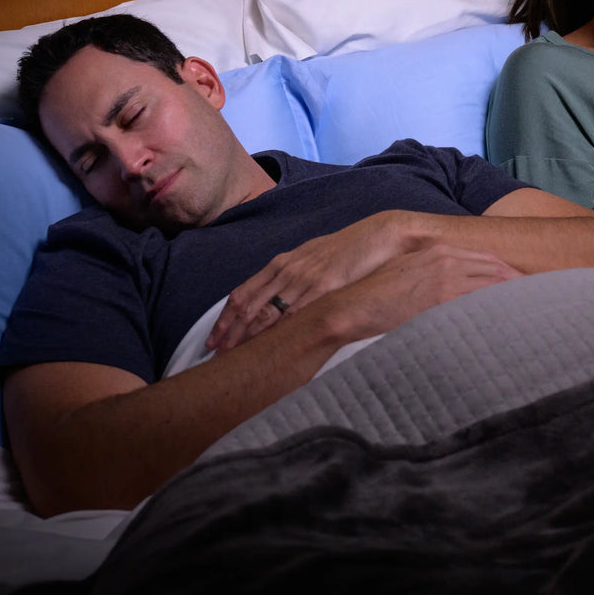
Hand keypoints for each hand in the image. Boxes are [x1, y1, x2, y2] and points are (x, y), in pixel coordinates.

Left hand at [208, 211, 419, 351]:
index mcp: (282, 263)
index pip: (243, 293)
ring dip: (246, 337)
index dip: (225, 319)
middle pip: (248, 306)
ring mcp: (304, 278)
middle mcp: (287, 270)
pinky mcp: (324, 286)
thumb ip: (295, 275)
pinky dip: (277, 333)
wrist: (380, 236)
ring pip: (266, 312)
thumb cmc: (350, 249)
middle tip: (213, 355)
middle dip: (228, 333)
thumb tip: (283, 295)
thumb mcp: (314, 259)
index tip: (214, 339)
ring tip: (233, 357)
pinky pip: (294, 314)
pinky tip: (269, 347)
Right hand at [340, 244, 523, 336]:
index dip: (511, 275)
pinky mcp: (441, 296)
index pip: (489, 260)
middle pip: (498, 270)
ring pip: (493, 285)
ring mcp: (446, 276)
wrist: (352, 306)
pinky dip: (496, 311)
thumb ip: (437, 277)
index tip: (527, 288)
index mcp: (441, 250)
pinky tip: (510, 324)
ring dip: (513, 300)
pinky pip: (479, 302)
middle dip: (520, 286)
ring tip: (533, 316)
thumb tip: (460, 295)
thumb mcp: (411, 275)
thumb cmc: (379, 297)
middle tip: (542, 302)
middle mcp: (447, 258)